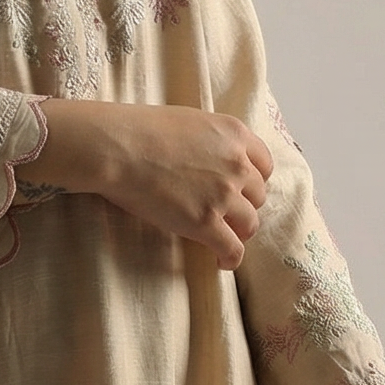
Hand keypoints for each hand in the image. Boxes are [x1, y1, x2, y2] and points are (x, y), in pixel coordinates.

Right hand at [28, 99, 271, 267]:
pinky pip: (232, 248)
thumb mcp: (190, 122)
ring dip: (238, 232)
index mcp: (234, 135)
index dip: (254, 180)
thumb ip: (211, 141)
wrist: (120, 148)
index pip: (264, 164)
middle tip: (226, 215)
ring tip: (223, 240)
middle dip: (244, 205)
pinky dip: (231, 258)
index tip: (242, 190)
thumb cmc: (142, 130)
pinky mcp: (205, 222)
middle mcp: (237, 164)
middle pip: (258, 195)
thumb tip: (207, 158)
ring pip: (249, 223)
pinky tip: (221, 262)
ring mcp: (223, 195)